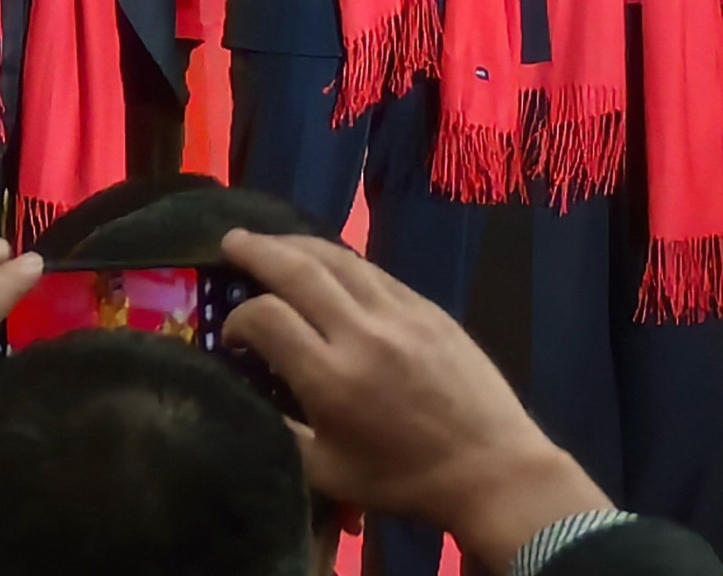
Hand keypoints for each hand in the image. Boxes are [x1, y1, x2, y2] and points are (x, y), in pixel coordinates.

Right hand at [217, 229, 607, 567]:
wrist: (491, 468)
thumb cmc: (405, 480)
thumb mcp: (329, 474)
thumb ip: (282, 432)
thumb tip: (248, 396)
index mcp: (331, 378)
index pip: (266, 319)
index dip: (239, 319)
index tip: (232, 333)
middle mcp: (361, 332)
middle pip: (297, 270)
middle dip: (257, 252)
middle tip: (231, 241)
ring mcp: (398, 312)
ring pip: (338, 258)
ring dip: (297, 244)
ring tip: (271, 242)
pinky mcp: (427, 306)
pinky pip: (374, 270)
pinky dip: (341, 260)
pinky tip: (328, 261)